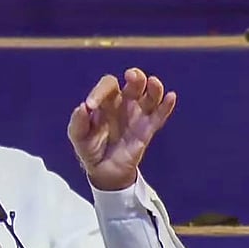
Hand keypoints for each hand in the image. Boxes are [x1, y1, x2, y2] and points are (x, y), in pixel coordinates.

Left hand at [67, 68, 175, 190]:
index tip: (91, 106)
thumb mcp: (78, 138)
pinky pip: (159, 116)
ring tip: (153, 82)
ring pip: (150, 96)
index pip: (108, 86)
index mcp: (106, 101)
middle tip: (131, 75)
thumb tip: (83, 107)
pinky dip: (166, 106)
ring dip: (153, 88)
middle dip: (135, 76)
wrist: (103, 172)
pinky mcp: (147, 130)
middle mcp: (124, 103)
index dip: (100, 91)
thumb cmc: (90, 149)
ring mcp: (138, 115)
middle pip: (135, 83)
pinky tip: (170, 96)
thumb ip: (78, 123)